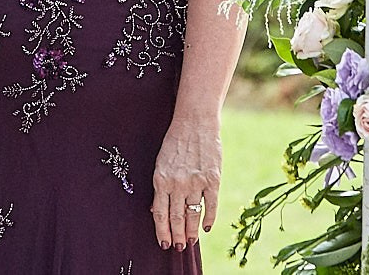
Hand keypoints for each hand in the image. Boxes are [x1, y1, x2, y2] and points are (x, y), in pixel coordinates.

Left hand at [150, 116, 219, 250]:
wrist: (195, 122)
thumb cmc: (175, 142)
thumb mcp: (160, 163)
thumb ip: (159, 187)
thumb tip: (155, 210)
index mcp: (161, 179)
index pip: (160, 214)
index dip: (162, 232)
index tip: (164, 244)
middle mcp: (177, 183)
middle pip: (176, 218)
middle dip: (177, 236)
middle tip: (179, 247)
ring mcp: (196, 182)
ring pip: (193, 214)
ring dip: (192, 231)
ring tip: (191, 241)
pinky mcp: (213, 179)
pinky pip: (211, 204)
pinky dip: (209, 218)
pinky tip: (207, 227)